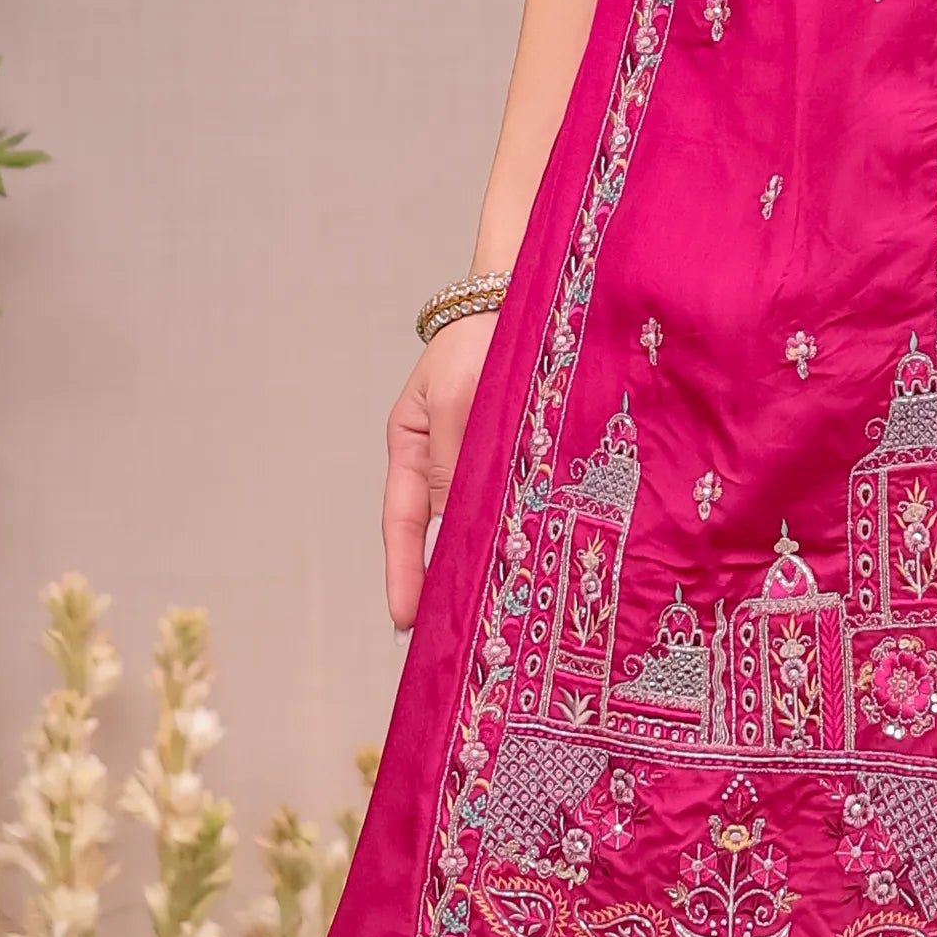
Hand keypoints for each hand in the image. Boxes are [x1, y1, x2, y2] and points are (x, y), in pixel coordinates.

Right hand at [383, 319, 493, 631]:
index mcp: (412, 447)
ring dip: (482, 560)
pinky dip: (514, 529)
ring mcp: (478, 458)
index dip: (405, 572)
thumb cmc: (478, 340)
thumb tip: (449, 517)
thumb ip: (452, 455)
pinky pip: (510, 498)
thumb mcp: (454, 397)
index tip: (405, 620)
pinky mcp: (516, 453)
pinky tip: (531, 560)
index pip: (405, 522)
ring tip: (493, 613)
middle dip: (441, 581)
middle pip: (439, 532)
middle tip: (451, 636)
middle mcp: (443, 460)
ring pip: (477, 520)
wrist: (523, 300)